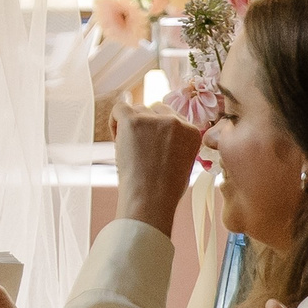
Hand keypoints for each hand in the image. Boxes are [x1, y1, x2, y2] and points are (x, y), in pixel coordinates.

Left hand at [113, 98, 204, 235]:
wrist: (150, 199)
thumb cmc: (164, 190)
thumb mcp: (183, 163)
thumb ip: (177, 143)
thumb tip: (160, 134)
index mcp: (192, 131)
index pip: (172, 117)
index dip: (158, 131)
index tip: (152, 149)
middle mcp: (176, 121)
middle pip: (155, 109)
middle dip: (145, 125)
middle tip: (139, 149)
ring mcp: (154, 119)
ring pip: (137, 109)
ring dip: (130, 125)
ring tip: (129, 149)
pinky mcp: (133, 121)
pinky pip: (119, 107)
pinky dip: (114, 119)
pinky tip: (116, 136)